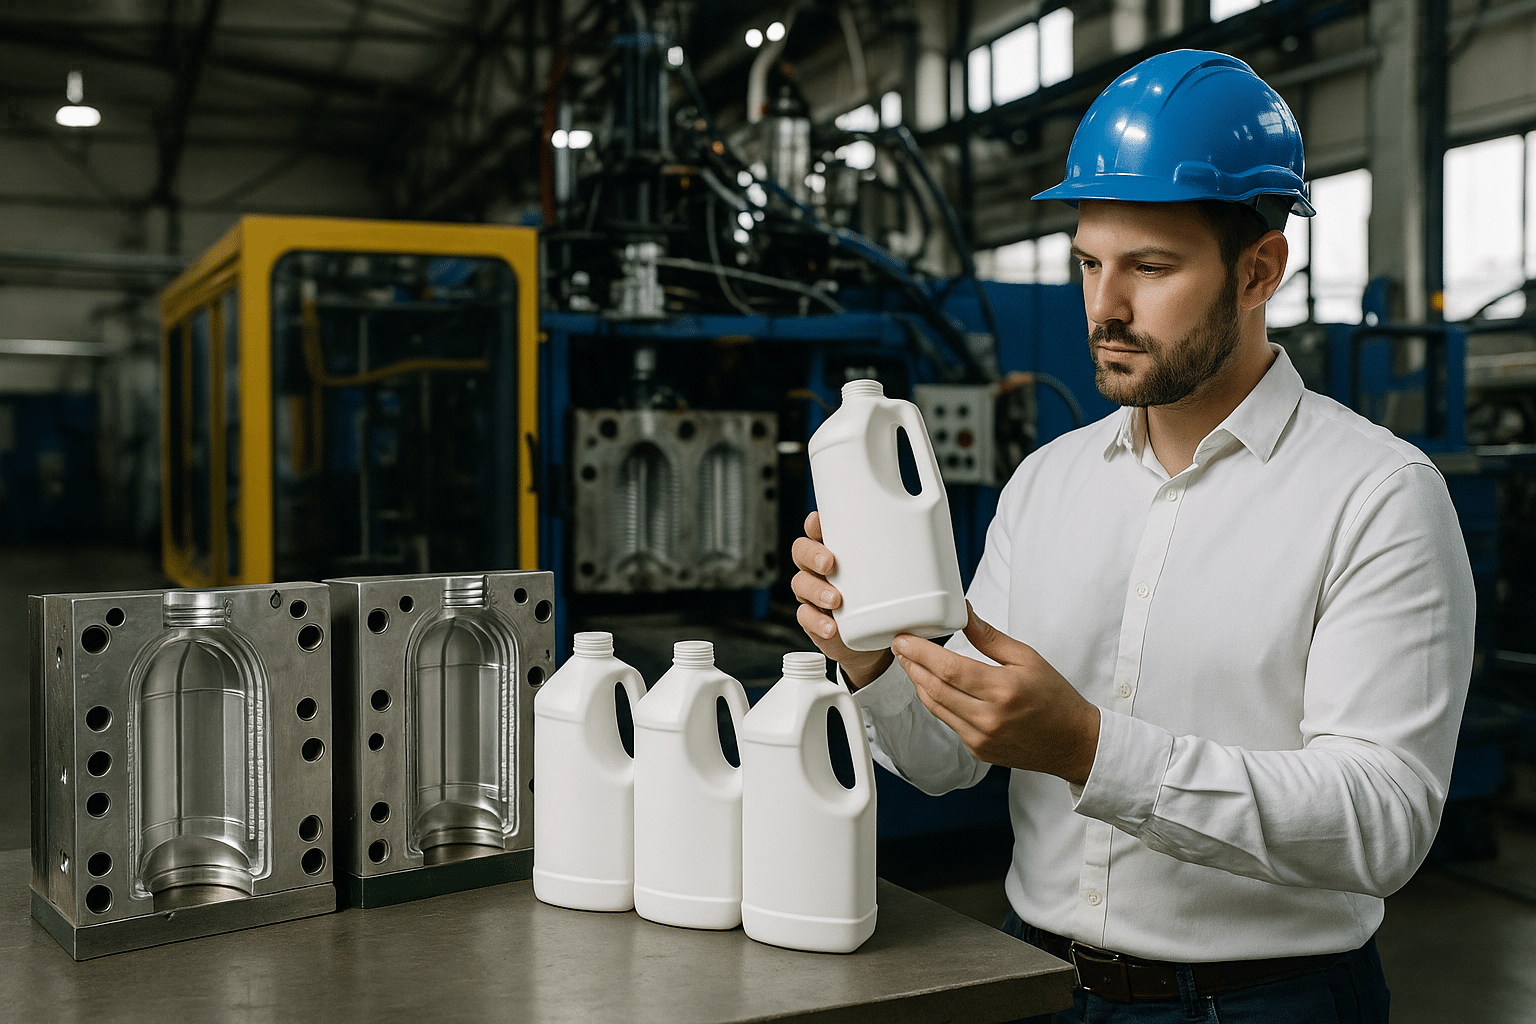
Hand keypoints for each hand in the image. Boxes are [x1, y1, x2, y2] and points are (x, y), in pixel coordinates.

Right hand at [790, 511, 893, 687]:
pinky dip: (817, 621)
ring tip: (835, 600)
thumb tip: (940, 544)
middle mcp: (819, 567)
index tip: (821, 523)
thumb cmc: (883, 599)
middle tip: (831, 564)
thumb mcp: (892, 575)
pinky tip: (832, 627)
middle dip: (813, 554)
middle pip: (801, 551)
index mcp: (838, 549)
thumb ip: (904, 558)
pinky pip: (805, 616)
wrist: (874, 642)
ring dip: (816, 590)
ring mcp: (813, 592)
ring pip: (801, 583)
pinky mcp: (813, 619)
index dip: (815, 523)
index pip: (818, 528)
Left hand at [892, 604, 1100, 785]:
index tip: (904, 639)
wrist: (1072, 743)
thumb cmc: (1055, 698)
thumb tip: (964, 614)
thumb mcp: (1027, 659)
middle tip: (900, 646)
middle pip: (934, 688)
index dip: (920, 652)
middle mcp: (988, 717)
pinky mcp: (977, 749)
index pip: (949, 668)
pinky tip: (932, 685)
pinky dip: (936, 701)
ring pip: (935, 706)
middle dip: (911, 664)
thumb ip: (990, 638)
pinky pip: (947, 721)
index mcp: (1003, 690)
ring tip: (910, 662)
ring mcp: (980, 737)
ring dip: (918, 682)